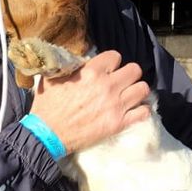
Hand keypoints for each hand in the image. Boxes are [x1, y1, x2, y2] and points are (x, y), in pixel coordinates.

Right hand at [29, 51, 149, 153]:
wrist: (48, 134)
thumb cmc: (48, 106)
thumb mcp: (54, 78)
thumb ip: (70, 66)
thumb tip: (80, 61)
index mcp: (91, 71)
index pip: (115, 56)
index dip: (111, 63)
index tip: (107, 70)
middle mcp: (107, 85)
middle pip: (135, 70)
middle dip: (128, 74)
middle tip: (120, 82)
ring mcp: (115, 105)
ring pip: (143, 89)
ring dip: (136, 91)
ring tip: (128, 95)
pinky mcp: (119, 123)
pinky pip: (143, 112)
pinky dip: (140, 111)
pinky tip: (132, 111)